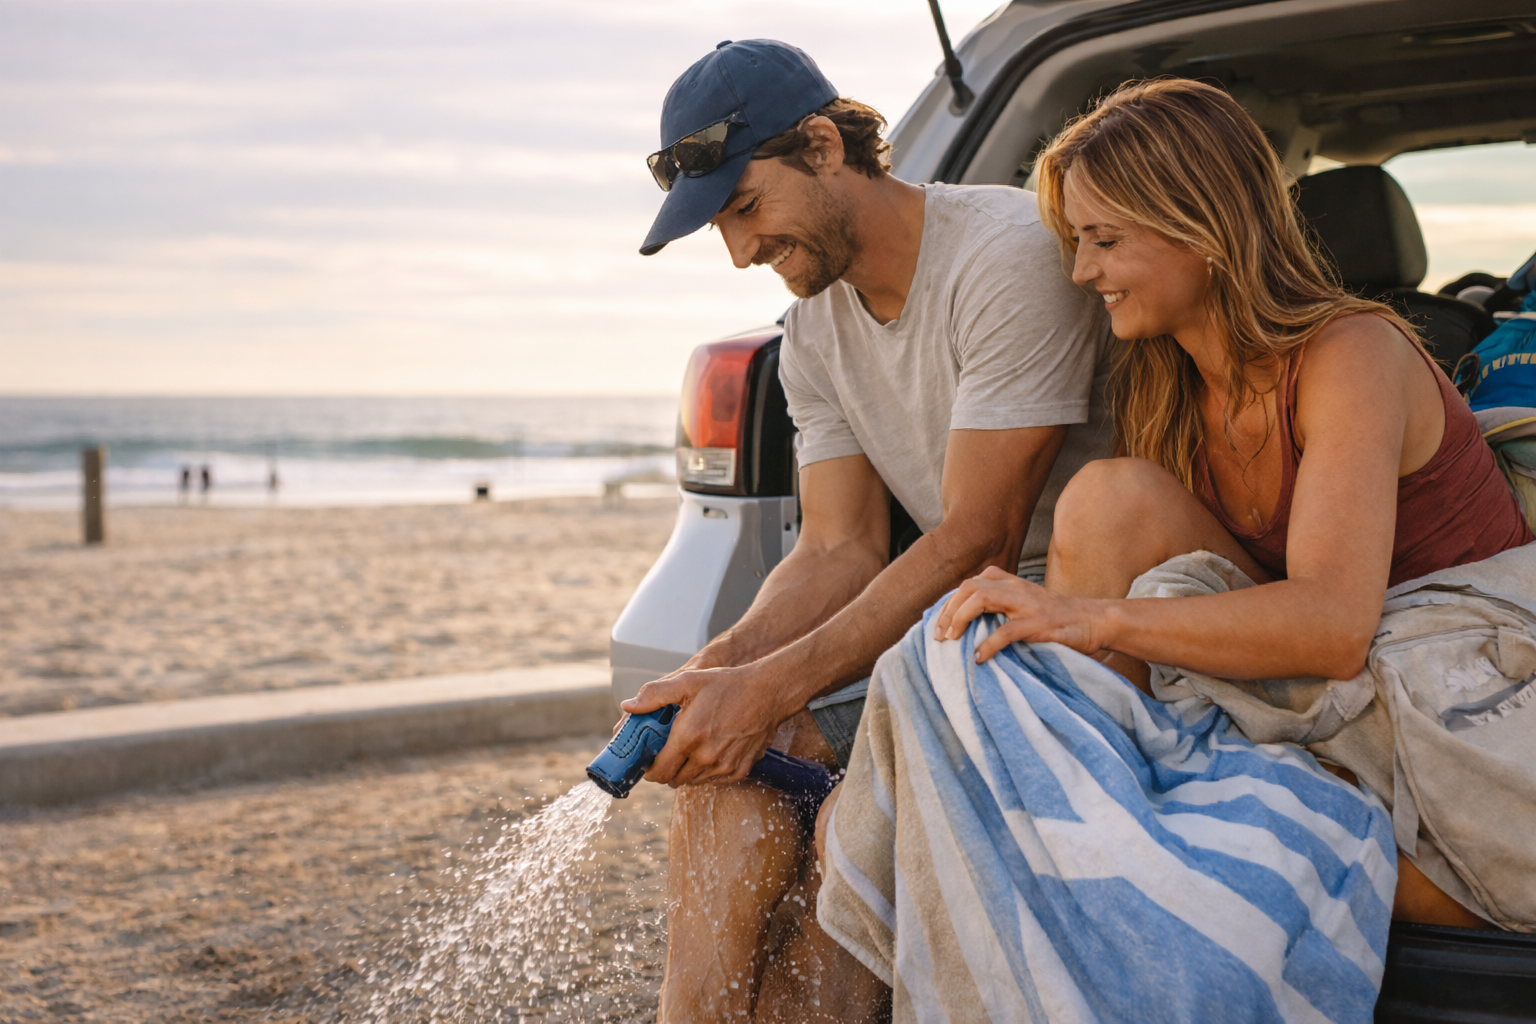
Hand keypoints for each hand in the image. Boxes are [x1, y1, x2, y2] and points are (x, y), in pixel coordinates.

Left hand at [620, 663, 788, 786]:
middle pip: (674, 780)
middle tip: (668, 752)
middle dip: (667, 769)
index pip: (659, 772)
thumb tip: (628, 706)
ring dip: (687, 771)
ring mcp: (724, 766)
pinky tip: (710, 752)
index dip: (650, 769)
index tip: (649, 761)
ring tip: (690, 749)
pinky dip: (707, 772)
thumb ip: (654, 694)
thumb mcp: (688, 681)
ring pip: (693, 782)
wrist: (767, 693)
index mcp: (688, 737)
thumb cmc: (726, 685)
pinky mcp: (739, 770)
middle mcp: (706, 757)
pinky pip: (714, 781)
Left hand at [933, 566, 1105, 662]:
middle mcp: (1015, 587)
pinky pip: (1007, 630)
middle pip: (969, 587)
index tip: (938, 625)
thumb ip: (999, 607)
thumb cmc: (1056, 618)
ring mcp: (1027, 604)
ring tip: (952, 640)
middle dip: (948, 610)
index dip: (949, 603)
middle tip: (939, 636)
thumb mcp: (1023, 605)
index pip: (969, 584)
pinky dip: (989, 644)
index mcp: (1009, 583)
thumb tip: (966, 625)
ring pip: (982, 599)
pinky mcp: (1039, 623)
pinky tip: (979, 657)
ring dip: (961, 619)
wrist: (1093, 620)